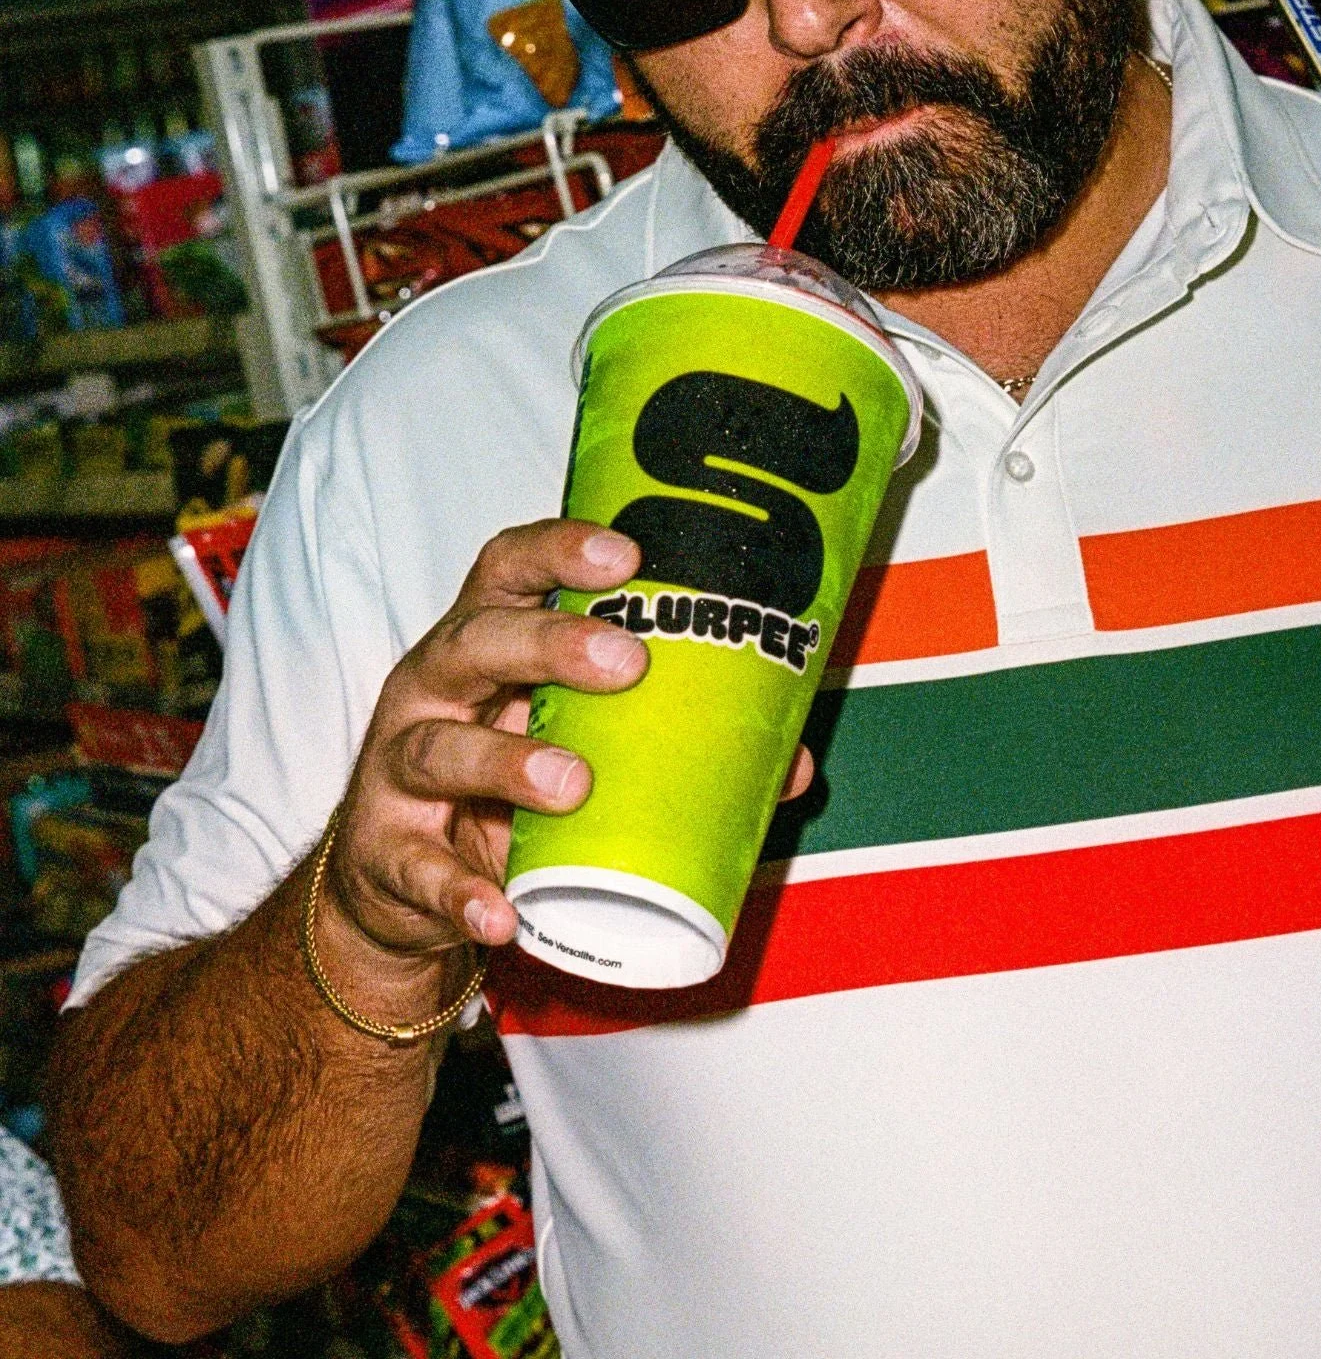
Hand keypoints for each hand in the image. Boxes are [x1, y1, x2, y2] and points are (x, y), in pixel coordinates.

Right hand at [321, 521, 814, 992]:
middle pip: (477, 641)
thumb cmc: (504, 781)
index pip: (509, 570)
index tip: (627, 555)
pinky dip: (460, 891)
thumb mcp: (579, 743)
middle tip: (628, 663)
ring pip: (441, 748)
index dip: (559, 551)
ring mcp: (399, 770)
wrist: (400, 884)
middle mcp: (434, 689)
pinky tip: (500, 911)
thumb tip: (794, 764)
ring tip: (573, 784)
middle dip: (550, 643)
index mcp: (488, 642)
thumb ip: (675, 743)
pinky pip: (418, 870)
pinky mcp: (384, 852)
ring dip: (507, 762)